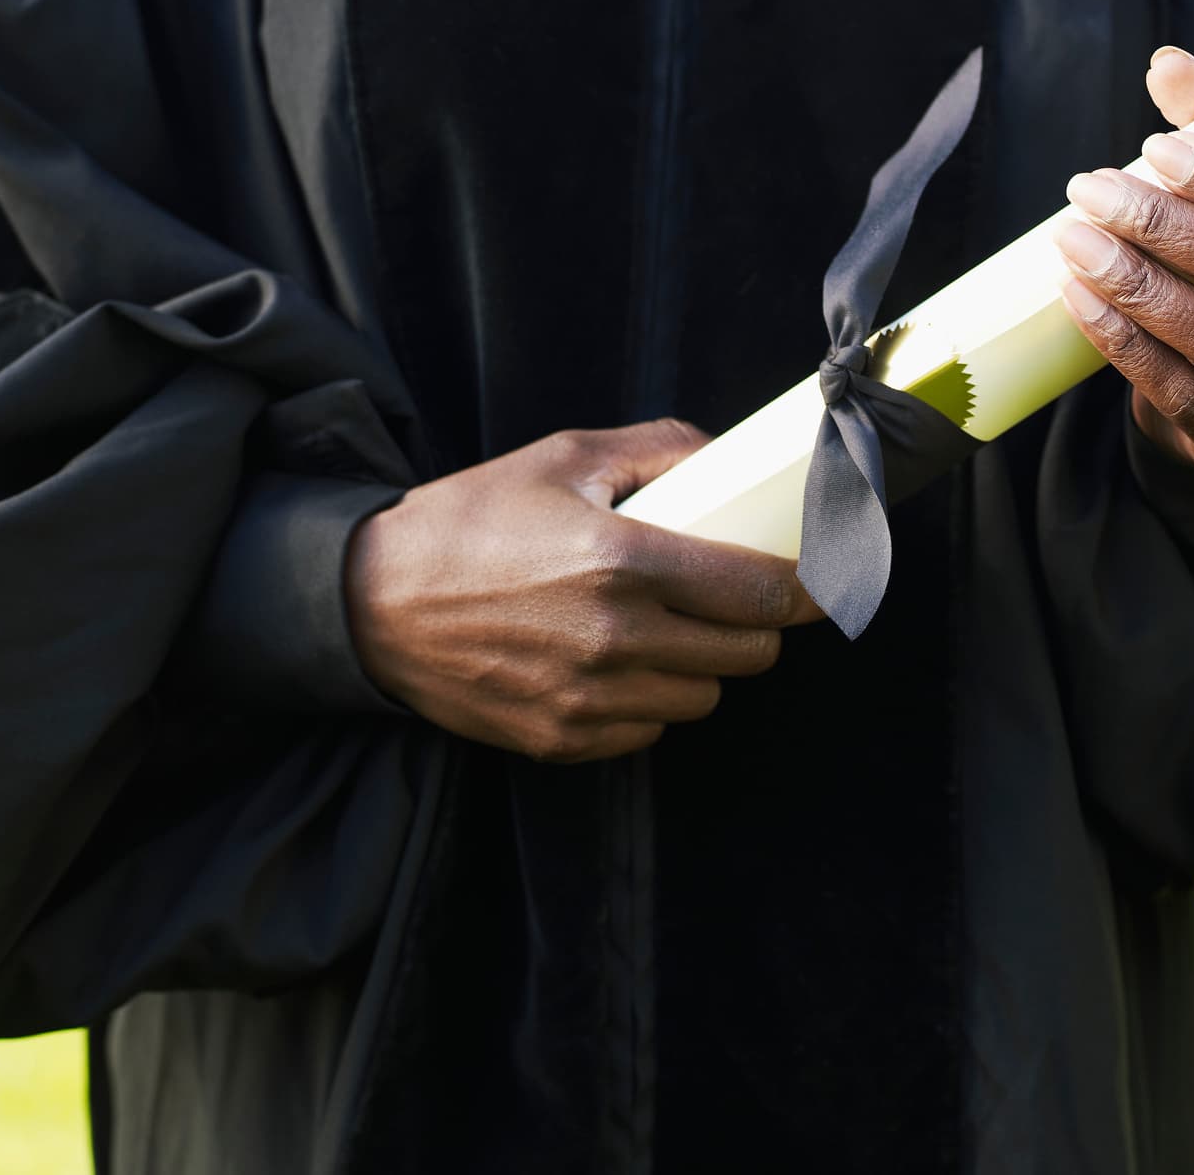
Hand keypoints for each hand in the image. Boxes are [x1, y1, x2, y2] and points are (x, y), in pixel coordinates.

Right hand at [344, 419, 823, 762]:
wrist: (370, 602)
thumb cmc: (468, 520)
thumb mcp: (563, 458)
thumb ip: (660, 451)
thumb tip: (728, 461)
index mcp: (623, 561)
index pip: (759, 594)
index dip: (807, 590)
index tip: (822, 582)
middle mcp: (615, 639)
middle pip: (747, 655)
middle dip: (754, 626)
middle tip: (732, 599)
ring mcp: (589, 699)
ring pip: (704, 700)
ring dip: (701, 667)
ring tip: (664, 630)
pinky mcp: (562, 741)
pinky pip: (649, 733)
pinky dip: (649, 703)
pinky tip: (616, 664)